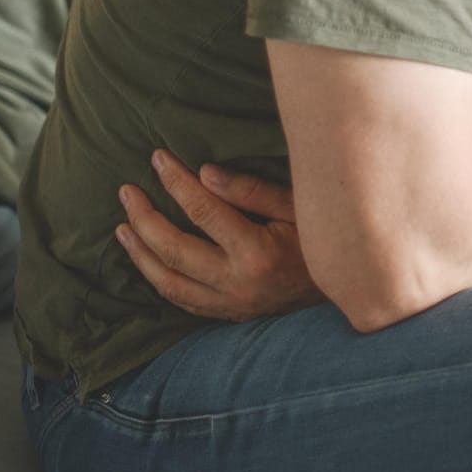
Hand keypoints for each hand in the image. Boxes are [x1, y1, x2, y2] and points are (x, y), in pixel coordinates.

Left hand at [115, 149, 325, 321]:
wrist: (349, 290)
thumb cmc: (325, 240)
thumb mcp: (299, 208)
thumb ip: (252, 191)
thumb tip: (203, 173)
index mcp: (257, 253)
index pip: (203, 211)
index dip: (175, 182)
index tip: (157, 158)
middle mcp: (238, 283)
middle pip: (174, 249)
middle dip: (144, 217)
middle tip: (127, 191)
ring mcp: (231, 304)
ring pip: (168, 282)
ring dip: (140, 254)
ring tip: (123, 228)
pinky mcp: (229, 314)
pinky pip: (182, 300)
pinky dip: (159, 280)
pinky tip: (147, 260)